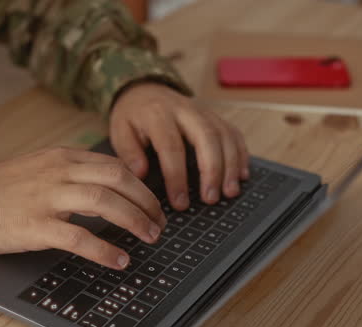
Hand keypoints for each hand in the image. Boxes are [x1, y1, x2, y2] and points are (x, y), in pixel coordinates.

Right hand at [0, 147, 165, 269]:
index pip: (114, 165)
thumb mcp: (40, 167)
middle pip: (118, 180)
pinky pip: (79, 237)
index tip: (152, 204)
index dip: (141, 186)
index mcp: (63, 157)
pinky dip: (105, 250)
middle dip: (146, 202)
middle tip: (158, 223)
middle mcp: (59, 172)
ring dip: (134, 221)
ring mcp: (47, 198)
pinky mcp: (36, 226)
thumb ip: (73, 172)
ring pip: (104, 203)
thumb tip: (110, 188)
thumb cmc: (2, 190)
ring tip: (149, 238)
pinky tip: (119, 260)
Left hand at [109, 82, 249, 209]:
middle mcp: (185, 110)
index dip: (177, 177)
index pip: (171, 147)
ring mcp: (203, 112)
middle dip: (212, 170)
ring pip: (224, 135)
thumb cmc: (133, 116)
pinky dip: (241, 154)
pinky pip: (233, 133)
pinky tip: (241, 175)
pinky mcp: (215, 117)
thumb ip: (128, 153)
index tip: (180, 202)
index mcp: (158, 115)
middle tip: (211, 199)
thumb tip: (140, 174)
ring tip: (229, 192)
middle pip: (207, 137)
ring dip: (231, 165)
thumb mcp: (120, 131)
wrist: (145, 89)